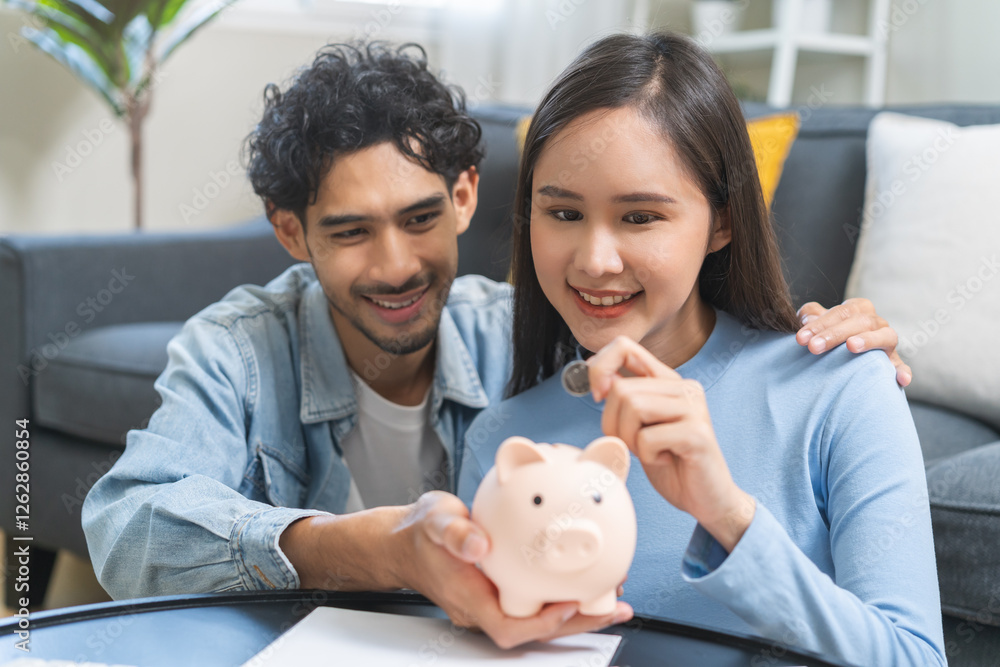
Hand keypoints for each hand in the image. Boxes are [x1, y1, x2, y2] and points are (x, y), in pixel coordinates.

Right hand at [393, 491, 632, 648]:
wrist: (404, 542)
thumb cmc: (420, 534)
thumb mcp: (435, 522)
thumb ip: (455, 532)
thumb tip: (478, 545)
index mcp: (468, 597)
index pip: (509, 627)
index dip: (543, 625)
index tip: (570, 606)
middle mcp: (483, 607)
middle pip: (535, 629)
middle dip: (578, 623)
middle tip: (615, 608)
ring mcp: (492, 602)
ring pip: (540, 616)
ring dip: (577, 610)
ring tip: (612, 595)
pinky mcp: (501, 591)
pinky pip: (536, 599)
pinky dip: (563, 592)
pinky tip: (586, 578)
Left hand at [588, 336, 754, 551]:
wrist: (707, 498)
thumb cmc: (672, 462)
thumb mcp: (640, 426)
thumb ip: (625, 399)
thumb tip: (600, 380)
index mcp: (666, 380)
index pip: (624, 347)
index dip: (600, 368)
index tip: (597, 395)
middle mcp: (683, 387)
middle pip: (621, 389)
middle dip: (612, 423)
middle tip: (633, 443)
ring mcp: (693, 407)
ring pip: (632, 407)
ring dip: (630, 439)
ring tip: (650, 451)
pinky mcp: (697, 433)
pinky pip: (648, 438)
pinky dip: (647, 455)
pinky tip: (666, 459)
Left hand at [796, 298, 911, 386]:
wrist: (843, 354)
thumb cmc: (827, 334)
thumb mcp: (817, 322)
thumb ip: (810, 316)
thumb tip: (807, 319)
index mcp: (858, 309)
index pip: (841, 312)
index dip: (820, 324)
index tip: (801, 338)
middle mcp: (876, 322)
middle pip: (860, 322)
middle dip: (834, 334)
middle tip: (813, 348)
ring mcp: (887, 342)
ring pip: (885, 336)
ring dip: (868, 340)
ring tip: (851, 346)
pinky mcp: (894, 362)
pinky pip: (901, 365)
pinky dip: (902, 370)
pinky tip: (901, 379)